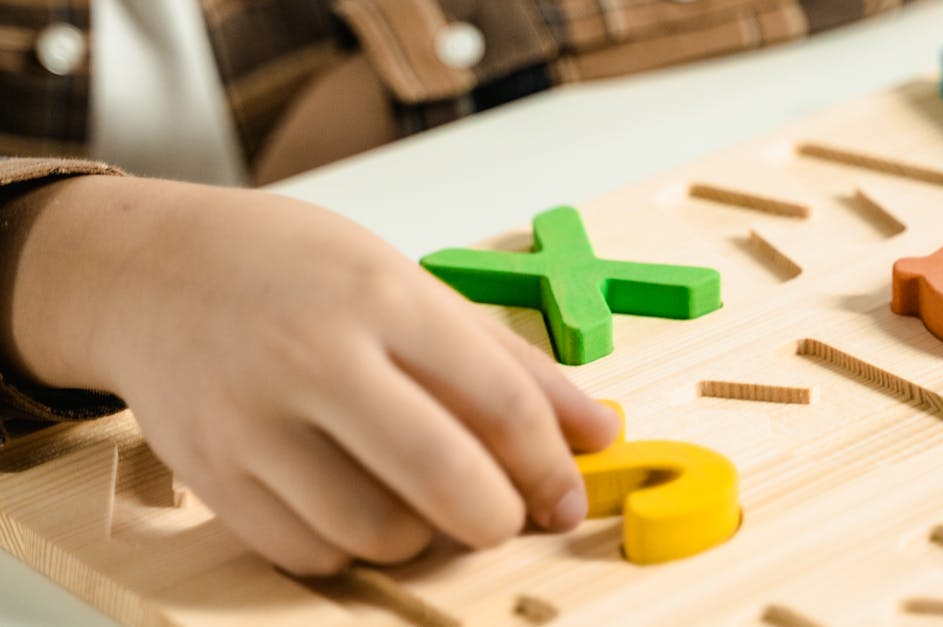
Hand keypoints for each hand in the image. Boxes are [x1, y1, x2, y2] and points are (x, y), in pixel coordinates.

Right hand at [4, 175, 618, 575]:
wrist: (154, 272)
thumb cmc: (298, 272)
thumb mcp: (411, 287)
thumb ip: (509, 362)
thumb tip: (598, 431)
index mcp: (384, 298)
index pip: (500, 402)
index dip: (551, 466)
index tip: (566, 496)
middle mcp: (317, 357)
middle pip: (443, 477)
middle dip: (498, 519)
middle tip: (506, 516)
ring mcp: (253, 420)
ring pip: (376, 532)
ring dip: (423, 537)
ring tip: (418, 498)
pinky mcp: (210, 474)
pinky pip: (308, 554)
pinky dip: (351, 547)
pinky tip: (356, 503)